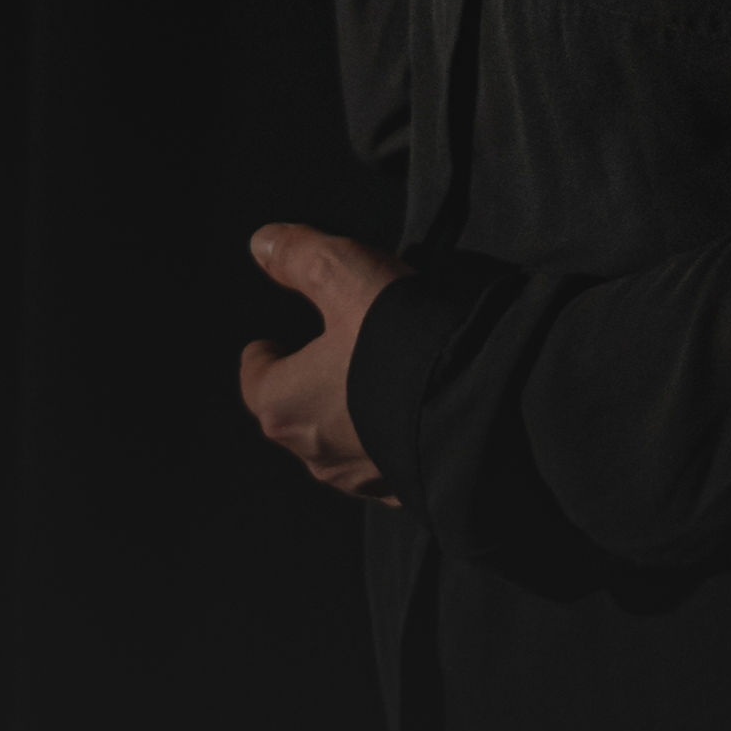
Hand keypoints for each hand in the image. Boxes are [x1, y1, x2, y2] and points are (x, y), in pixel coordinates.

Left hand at [239, 223, 408, 503]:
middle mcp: (315, 453)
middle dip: (305, 389)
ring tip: (368, 387)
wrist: (473, 404)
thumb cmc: (395, 339)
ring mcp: (361, 478)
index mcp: (286, 405)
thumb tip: (262, 241)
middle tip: (322, 359)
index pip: (256, 383)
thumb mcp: (343, 274)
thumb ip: (298, 255)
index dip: (263, 360)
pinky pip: (385, 466)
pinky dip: (388, 443)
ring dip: (347, 420)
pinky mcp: (403, 489)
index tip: (270, 346)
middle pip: (295, 417)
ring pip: (339, 447)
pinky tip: (407, 421)